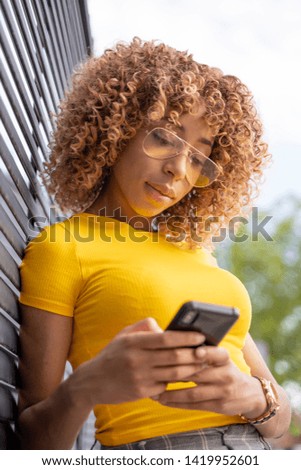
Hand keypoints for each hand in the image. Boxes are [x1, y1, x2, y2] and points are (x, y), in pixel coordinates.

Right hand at [73, 318, 207, 406]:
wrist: (92, 381)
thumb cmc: (113, 355)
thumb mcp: (124, 335)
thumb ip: (145, 327)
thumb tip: (165, 328)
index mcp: (135, 342)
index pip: (167, 338)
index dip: (186, 338)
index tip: (200, 337)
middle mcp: (137, 359)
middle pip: (175, 357)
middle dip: (194, 355)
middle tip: (207, 352)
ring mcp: (140, 377)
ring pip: (174, 374)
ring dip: (191, 370)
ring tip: (202, 365)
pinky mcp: (141, 392)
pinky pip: (165, 386)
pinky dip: (176, 382)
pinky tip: (185, 378)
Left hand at [153, 346, 267, 417]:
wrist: (248, 393)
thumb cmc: (224, 369)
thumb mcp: (220, 358)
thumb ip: (203, 350)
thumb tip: (174, 337)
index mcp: (225, 359)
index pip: (218, 354)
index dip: (208, 352)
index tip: (197, 351)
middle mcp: (226, 374)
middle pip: (199, 373)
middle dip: (176, 373)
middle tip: (156, 372)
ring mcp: (223, 391)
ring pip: (194, 393)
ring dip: (173, 394)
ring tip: (155, 393)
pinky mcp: (219, 406)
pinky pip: (195, 406)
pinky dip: (177, 404)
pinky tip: (164, 401)